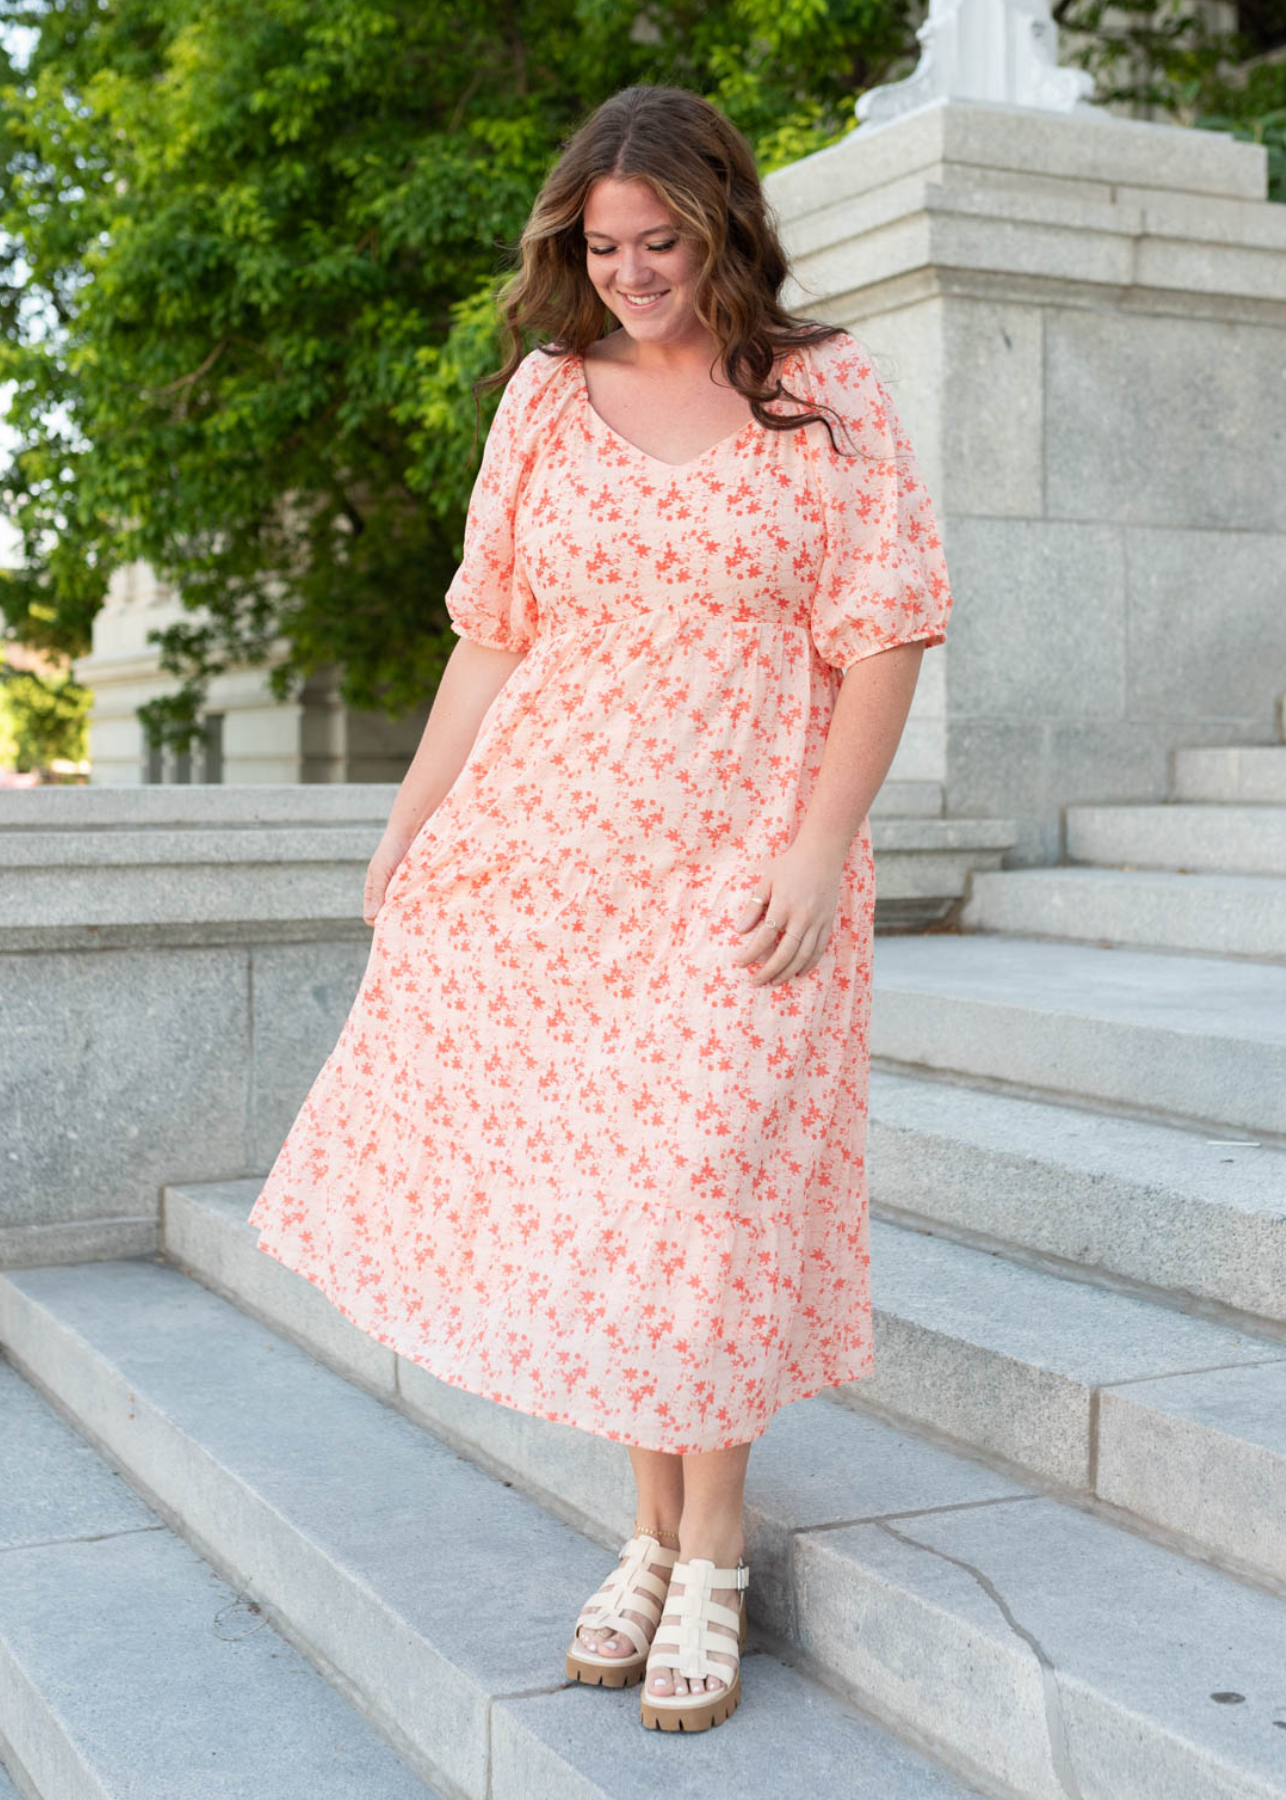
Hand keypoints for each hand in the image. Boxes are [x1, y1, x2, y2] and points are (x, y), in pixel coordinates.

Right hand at [362, 830, 414, 926]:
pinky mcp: (418, 888)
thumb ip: (376, 894)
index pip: (372, 917)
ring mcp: (403, 892)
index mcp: (373, 892)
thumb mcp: (380, 872)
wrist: (411, 831)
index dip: (379, 922)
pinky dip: (420, 904)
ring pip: (404, 911)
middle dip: (396, 919)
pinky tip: (426, 904)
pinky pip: (418, 902)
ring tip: (416, 911)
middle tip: (405, 919)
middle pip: (390, 916)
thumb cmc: (391, 850)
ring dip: (409, 912)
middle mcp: (387, 895)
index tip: (390, 921)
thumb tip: (370, 918)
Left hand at [732, 841, 846, 985]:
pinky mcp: (828, 922)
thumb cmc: (790, 865)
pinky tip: (798, 973)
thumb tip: (740, 930)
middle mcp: (802, 916)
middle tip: (756, 982)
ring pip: (803, 955)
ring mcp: (818, 921)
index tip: (740, 964)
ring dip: (788, 972)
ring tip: (774, 982)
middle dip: (769, 971)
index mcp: (784, 905)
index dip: (751, 953)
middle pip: (785, 952)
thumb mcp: (767, 881)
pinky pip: (820, 949)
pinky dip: (809, 964)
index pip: (765, 936)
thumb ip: (754, 906)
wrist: (822, 854)